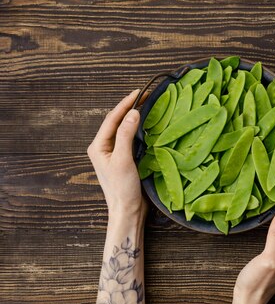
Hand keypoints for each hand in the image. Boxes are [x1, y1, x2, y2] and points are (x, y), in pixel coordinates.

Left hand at [88, 90, 147, 218]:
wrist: (127, 211)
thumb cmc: (122, 188)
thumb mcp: (123, 160)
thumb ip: (126, 135)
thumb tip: (133, 113)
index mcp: (98, 146)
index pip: (112, 119)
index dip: (125, 104)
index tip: (138, 92)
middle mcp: (104, 148)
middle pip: (116, 122)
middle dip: (129, 108)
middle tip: (146, 96)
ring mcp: (114, 154)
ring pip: (124, 130)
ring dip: (134, 118)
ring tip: (147, 106)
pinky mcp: (125, 160)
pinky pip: (130, 140)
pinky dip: (139, 130)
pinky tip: (148, 126)